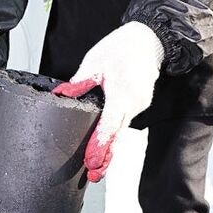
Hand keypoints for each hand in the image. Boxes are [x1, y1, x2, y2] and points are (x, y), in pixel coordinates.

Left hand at [52, 22, 163, 181]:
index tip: (92, 161)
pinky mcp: (140, 103)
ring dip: (109, 144)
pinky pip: (125, 120)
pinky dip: (115, 132)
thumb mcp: (94, 61)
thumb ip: (79, 81)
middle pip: (117, 135)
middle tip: (94, 173)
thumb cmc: (122, 47)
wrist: (149, 39)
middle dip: (105, 155)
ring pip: (121, 129)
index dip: (100, 146)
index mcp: (121, 94)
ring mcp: (140, 104)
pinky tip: (105, 141)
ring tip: (96, 161)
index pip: (109, 126)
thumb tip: (63, 94)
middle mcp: (134, 103)